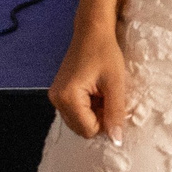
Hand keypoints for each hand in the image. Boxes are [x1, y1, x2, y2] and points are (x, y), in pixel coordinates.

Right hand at [49, 26, 129, 141]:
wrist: (92, 30)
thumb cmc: (105, 53)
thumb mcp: (115, 83)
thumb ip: (115, 113)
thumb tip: (117, 141)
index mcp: (67, 98)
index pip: (88, 130)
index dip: (105, 121)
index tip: (111, 100)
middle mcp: (56, 100)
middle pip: (81, 129)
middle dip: (98, 118)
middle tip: (106, 95)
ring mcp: (55, 97)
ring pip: (79, 122)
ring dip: (93, 113)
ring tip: (100, 92)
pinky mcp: (58, 93)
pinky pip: (75, 112)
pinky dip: (87, 107)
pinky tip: (94, 91)